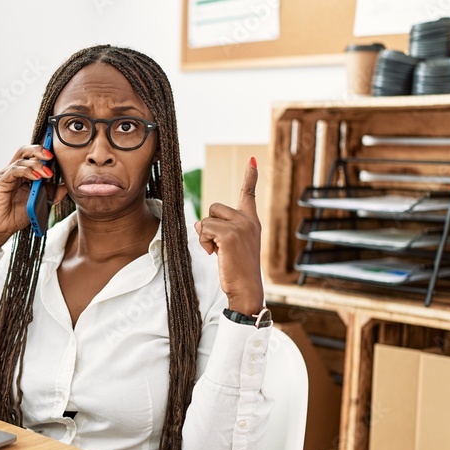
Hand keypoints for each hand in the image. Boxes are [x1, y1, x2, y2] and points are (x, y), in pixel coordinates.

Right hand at [0, 144, 65, 249]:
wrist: (2, 228)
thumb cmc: (17, 215)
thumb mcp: (40, 202)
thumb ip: (52, 193)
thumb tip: (67, 185)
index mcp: (23, 173)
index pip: (32, 155)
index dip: (44, 150)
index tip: (56, 151)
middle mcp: (13, 171)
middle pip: (25, 151)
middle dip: (39, 150)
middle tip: (51, 156)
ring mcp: (6, 175)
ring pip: (21, 160)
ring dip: (36, 165)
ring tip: (47, 174)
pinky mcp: (0, 182)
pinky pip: (14, 171)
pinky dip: (26, 171)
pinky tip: (36, 177)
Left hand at [193, 158, 264, 314]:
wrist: (246, 288)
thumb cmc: (237, 270)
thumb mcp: (228, 246)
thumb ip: (218, 230)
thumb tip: (197, 222)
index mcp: (251, 221)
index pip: (249, 194)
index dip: (250, 177)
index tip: (252, 160)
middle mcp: (248, 220)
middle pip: (215, 207)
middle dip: (209, 225)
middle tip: (218, 246)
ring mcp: (241, 226)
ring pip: (207, 219)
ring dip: (205, 236)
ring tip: (218, 252)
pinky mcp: (230, 234)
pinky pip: (204, 228)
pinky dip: (204, 242)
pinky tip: (214, 254)